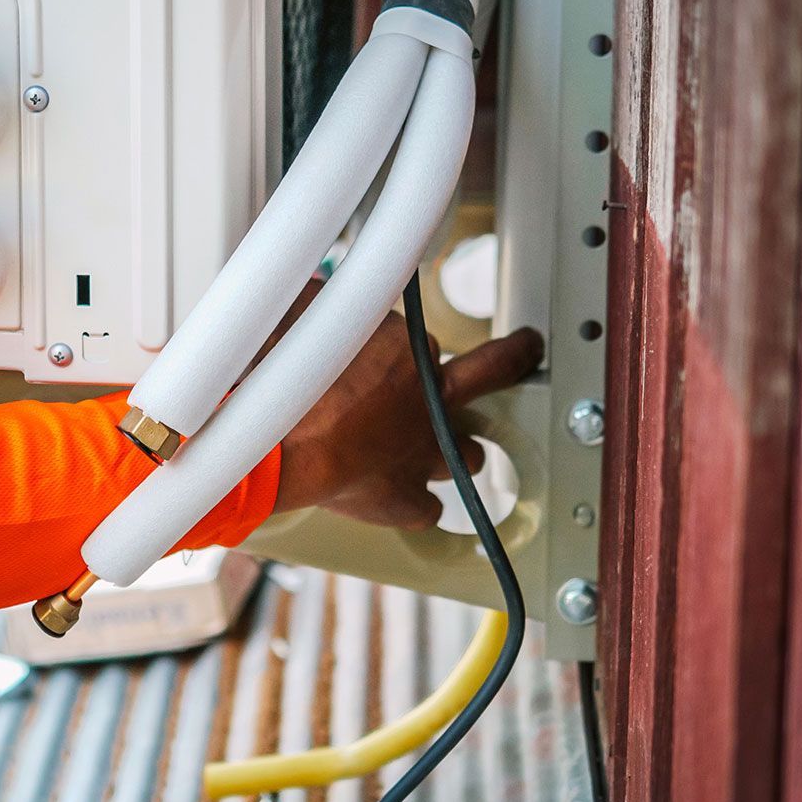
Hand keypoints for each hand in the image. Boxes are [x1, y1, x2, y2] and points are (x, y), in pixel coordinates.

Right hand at [271, 285, 543, 527]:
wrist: (278, 446)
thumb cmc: (282, 380)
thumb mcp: (302, 317)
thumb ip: (325, 308)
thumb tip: (323, 293)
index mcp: (407, 352)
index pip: (428, 339)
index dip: (421, 343)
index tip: (435, 332)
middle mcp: (429, 400)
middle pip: (486, 375)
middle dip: (507, 361)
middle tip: (523, 350)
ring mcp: (425, 453)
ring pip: (470, 452)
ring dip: (458, 448)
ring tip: (446, 451)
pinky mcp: (405, 498)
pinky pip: (428, 508)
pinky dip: (415, 504)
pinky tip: (401, 500)